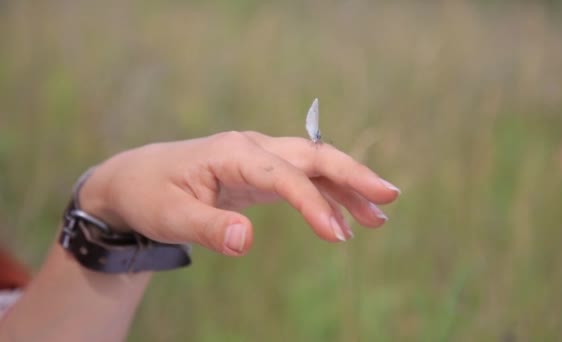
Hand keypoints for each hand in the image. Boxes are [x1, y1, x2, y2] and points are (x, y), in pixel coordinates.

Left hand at [79, 131, 399, 255]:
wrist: (138, 177)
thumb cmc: (151, 194)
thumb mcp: (170, 215)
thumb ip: (208, 227)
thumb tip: (247, 241)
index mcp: (233, 153)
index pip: (283, 175)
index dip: (313, 203)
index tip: (337, 235)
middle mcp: (253, 148)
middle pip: (313, 156)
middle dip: (353, 174)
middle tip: (389, 197)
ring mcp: (260, 158)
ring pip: (315, 166)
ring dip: (348, 187)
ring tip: (379, 216)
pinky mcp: (262, 173)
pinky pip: (304, 179)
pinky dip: (329, 196)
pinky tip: (347, 219)